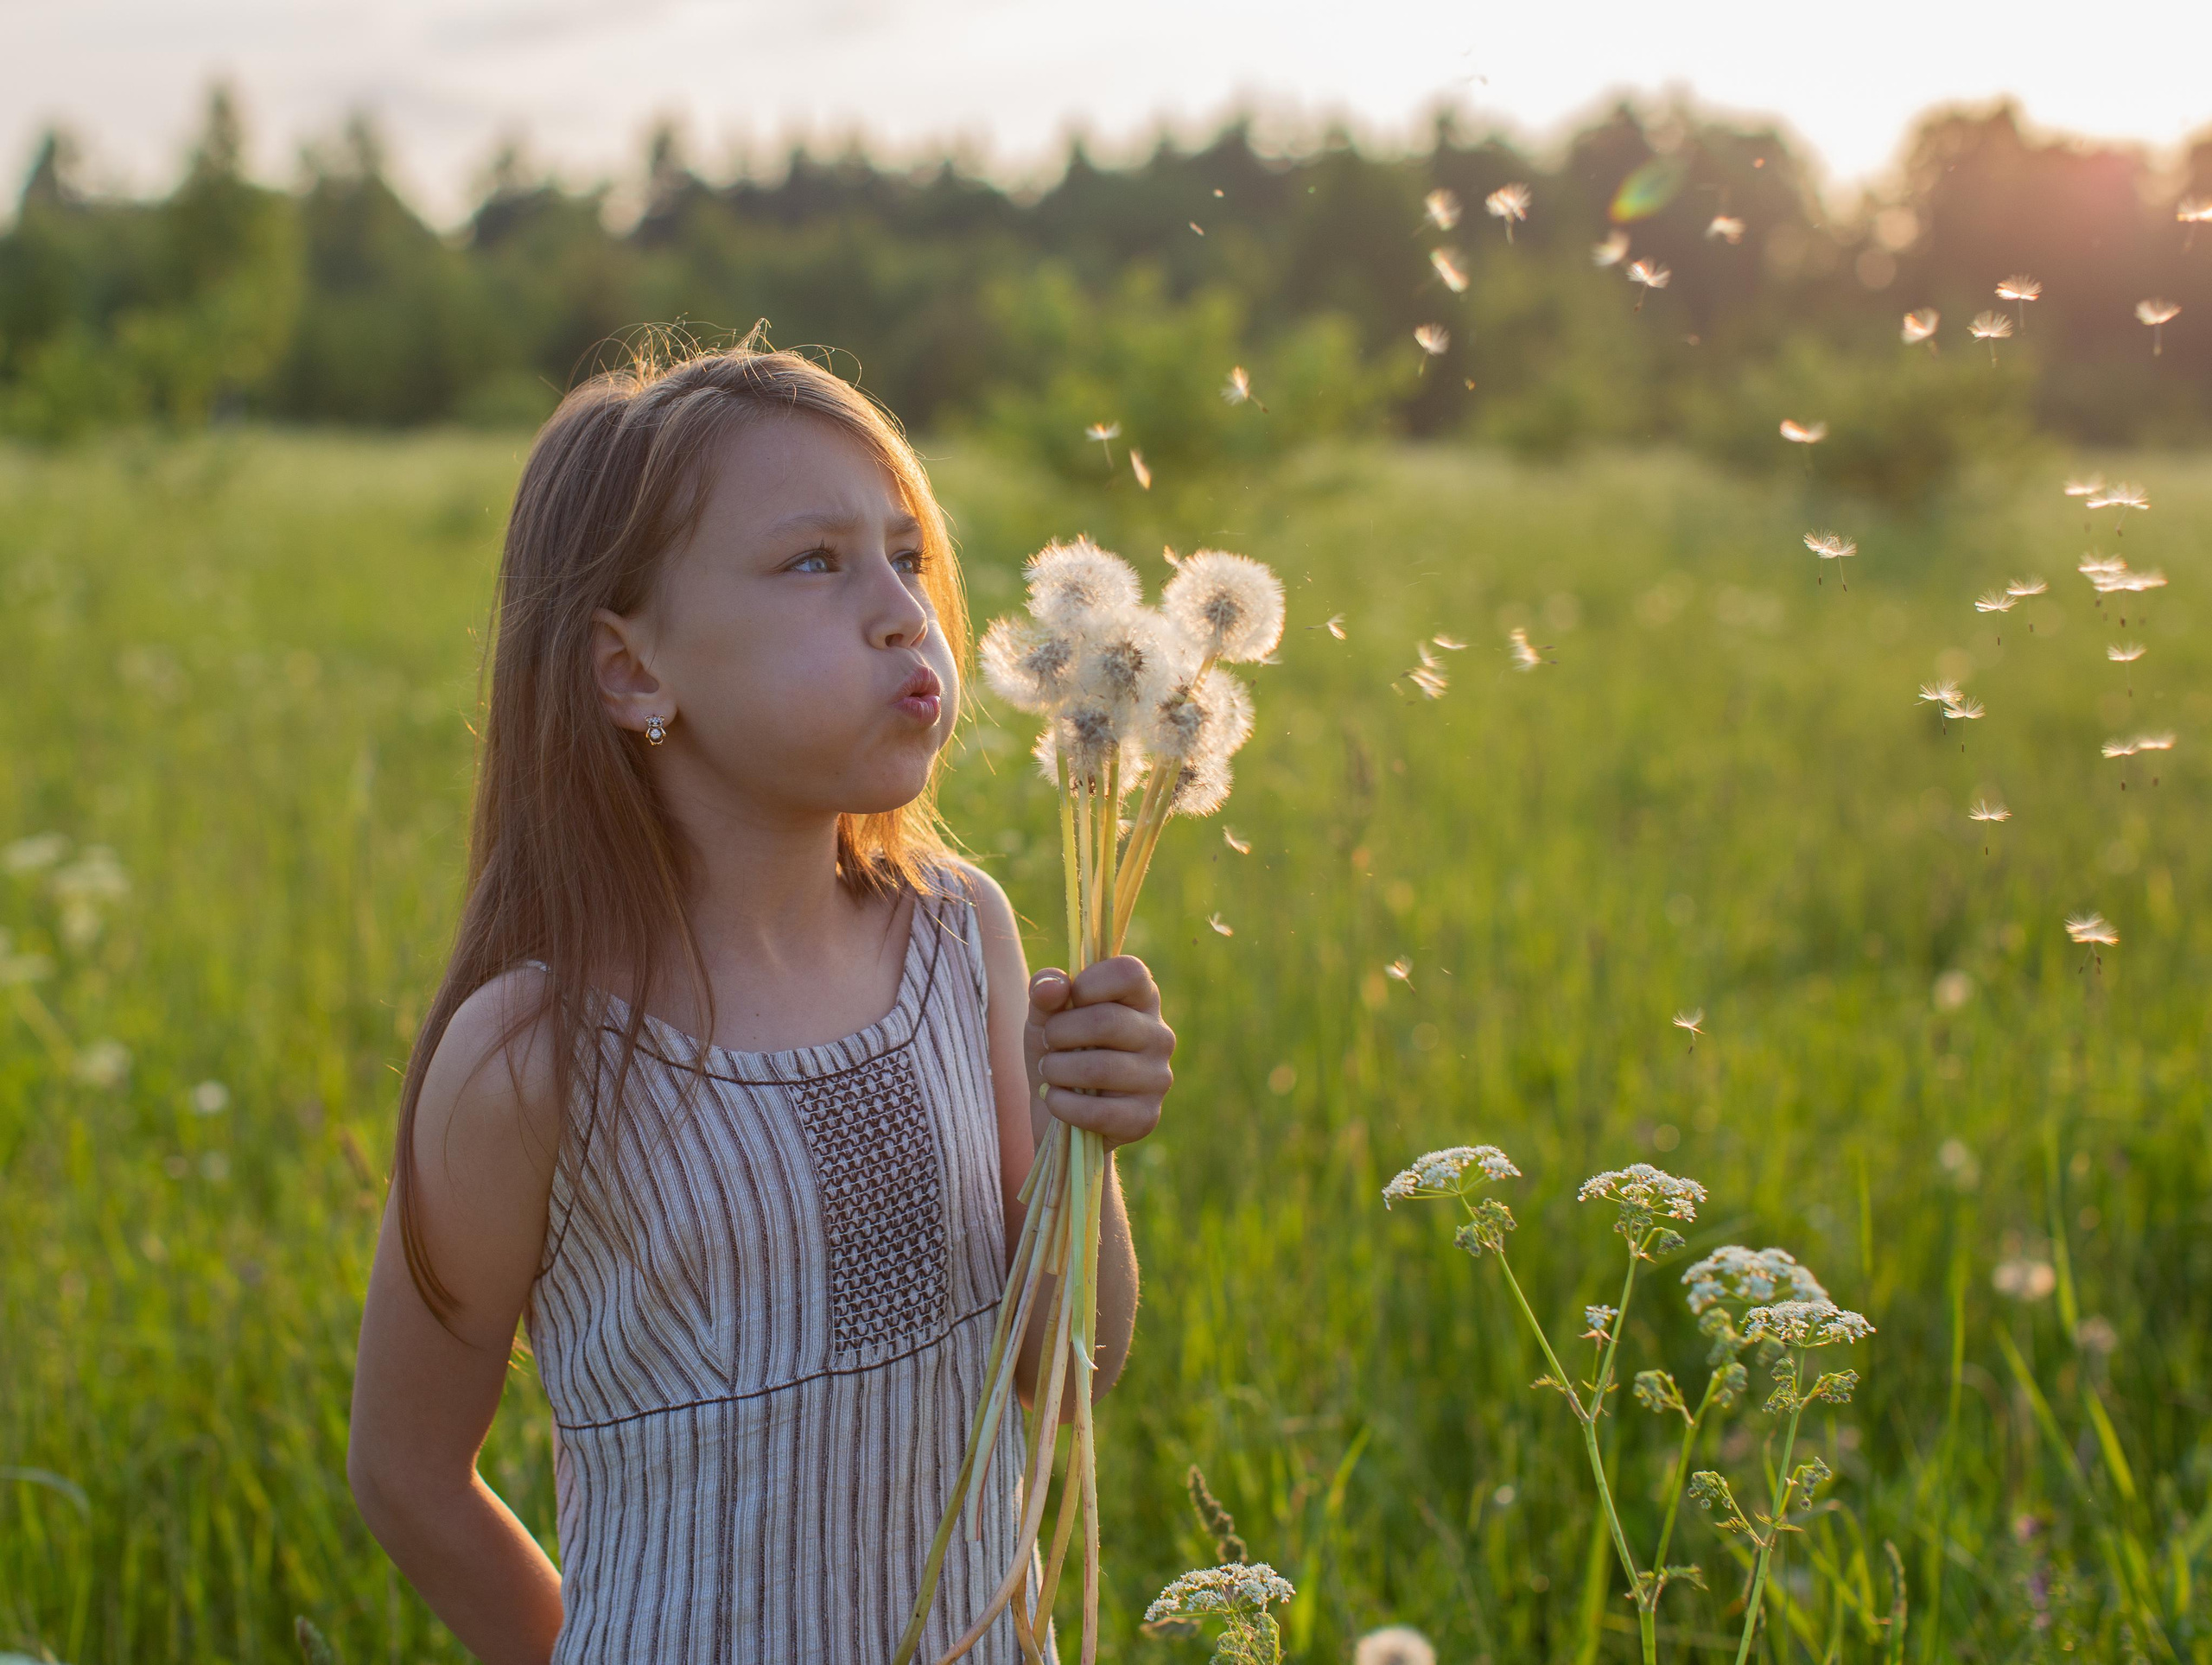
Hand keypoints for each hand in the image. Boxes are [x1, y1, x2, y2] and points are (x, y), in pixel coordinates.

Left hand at [1024, 956, 1174, 1148]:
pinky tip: (1055, 1099)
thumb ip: (1045, 992)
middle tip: (1048, 1042)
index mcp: (1142, 999)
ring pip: (1100, 1068)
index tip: (1069, 1001)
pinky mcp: (1145, 1118)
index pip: (1129, 973)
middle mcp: (1160, 1035)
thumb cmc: (1059, 1051)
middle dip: (1060, 1032)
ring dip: (1057, 1070)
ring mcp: (1157, 1078)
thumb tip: (1053, 988)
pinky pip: (1100, 1112)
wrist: (1059, 1112)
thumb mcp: (1044, 1015)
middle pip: (1107, 1021)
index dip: (1089, 983)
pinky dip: (1064, 1105)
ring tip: (1050, 1072)